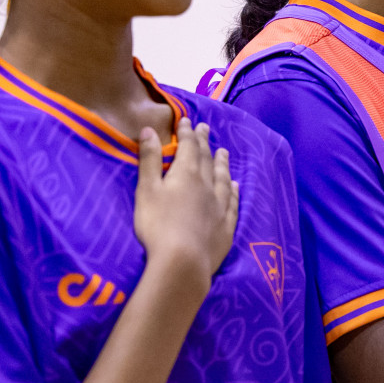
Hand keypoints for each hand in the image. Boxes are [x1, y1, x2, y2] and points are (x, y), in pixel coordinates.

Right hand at [133, 120, 238, 288]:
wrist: (183, 261)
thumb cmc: (157, 224)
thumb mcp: (147, 190)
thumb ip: (150, 160)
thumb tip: (149, 130)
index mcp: (187, 174)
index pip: (188, 147)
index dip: (187, 133)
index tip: (188, 121)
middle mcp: (208, 186)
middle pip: (207, 159)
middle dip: (204, 143)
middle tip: (206, 129)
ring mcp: (220, 207)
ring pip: (223, 179)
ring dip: (222, 164)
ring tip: (224, 152)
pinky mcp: (226, 227)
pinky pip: (233, 203)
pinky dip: (234, 192)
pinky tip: (237, 187)